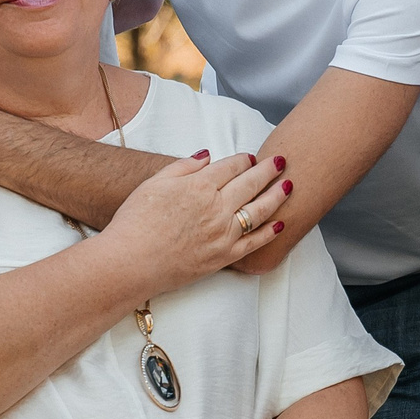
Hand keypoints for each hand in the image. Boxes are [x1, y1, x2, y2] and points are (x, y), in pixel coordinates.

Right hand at [97, 150, 288, 297]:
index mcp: (200, 186)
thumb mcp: (154, 183)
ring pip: (259, 210)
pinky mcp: (224, 256)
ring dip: (277, 196)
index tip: (251, 157)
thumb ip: (183, 167)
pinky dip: (270, 233)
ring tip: (289, 186)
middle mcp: (217, 207)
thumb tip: (207, 156)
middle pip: (251, 183)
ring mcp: (224, 233)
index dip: (244, 160)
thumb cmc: (135, 222)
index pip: (231, 167)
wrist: (130, 262)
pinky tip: (280, 224)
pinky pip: (254, 243)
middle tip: (281, 160)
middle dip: (269, 170)